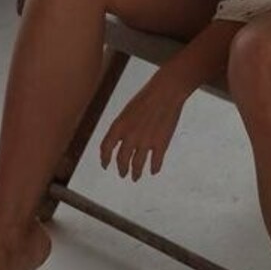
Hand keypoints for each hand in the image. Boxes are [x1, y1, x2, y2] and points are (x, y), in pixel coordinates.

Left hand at [99, 65, 190, 180]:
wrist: (166, 91)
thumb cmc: (147, 96)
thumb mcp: (127, 110)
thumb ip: (122, 126)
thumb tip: (120, 140)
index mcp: (119, 126)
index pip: (106, 148)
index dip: (104, 159)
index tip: (105, 165)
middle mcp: (129, 137)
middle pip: (122, 160)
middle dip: (121, 169)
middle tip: (123, 174)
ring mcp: (145, 142)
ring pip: (137, 165)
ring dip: (136, 173)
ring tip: (135, 177)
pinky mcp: (161, 144)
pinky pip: (156, 162)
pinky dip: (154, 168)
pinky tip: (154, 171)